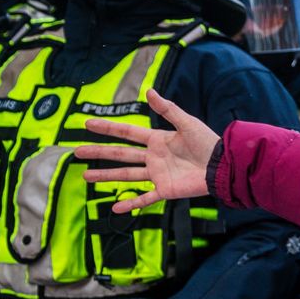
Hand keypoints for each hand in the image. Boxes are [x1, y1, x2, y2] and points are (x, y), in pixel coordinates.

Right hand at [73, 89, 219, 214]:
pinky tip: (115, 207)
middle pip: (120, 155)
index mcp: (158, 140)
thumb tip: (149, 90)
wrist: (223, 165)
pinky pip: (145, 198)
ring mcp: (158, 175)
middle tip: (76, 152)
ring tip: (85, 177)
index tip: (87, 125)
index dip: (108, 128)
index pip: (127, 133)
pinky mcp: (165, 190)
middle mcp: (154, 157)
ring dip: (106, 176)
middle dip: (98, 153)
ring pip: (126, 176)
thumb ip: (168, 109)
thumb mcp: (187, 123)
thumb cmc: (208, 143)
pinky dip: (131, 204)